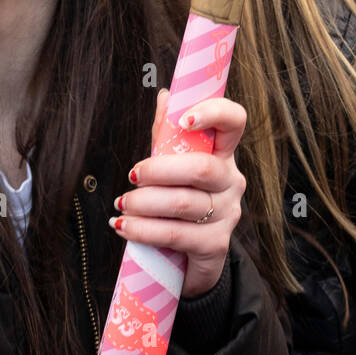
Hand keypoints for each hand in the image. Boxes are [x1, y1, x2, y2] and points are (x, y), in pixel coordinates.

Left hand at [109, 88, 246, 297]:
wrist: (191, 257)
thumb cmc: (180, 200)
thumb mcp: (173, 166)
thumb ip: (168, 135)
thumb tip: (165, 96)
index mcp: (223, 154)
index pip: (234, 122)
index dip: (214, 114)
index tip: (184, 120)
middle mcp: (232, 181)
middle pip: (200, 168)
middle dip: (157, 170)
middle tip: (132, 175)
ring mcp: (228, 214)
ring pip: (182, 203)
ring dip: (143, 203)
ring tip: (121, 204)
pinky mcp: (216, 245)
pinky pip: (174, 234)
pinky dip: (142, 230)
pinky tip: (123, 227)